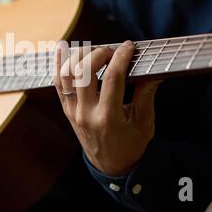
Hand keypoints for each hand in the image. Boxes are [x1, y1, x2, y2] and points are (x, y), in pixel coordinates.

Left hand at [54, 41, 160, 175]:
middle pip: (84, 73)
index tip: (129, 46)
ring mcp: (73, 111)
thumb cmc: (130, 144)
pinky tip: (63, 48)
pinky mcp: (66, 110)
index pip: (113, 79)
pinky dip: (59, 64)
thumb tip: (153, 71)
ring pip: (66, 75)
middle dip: (99, 54)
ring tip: (94, 50)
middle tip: (112, 51)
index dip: (120, 57)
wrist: (110, 165)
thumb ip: (146, 96)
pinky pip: (58, 83)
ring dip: (78, 56)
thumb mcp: (144, 123)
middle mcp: (86, 113)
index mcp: (108, 118)